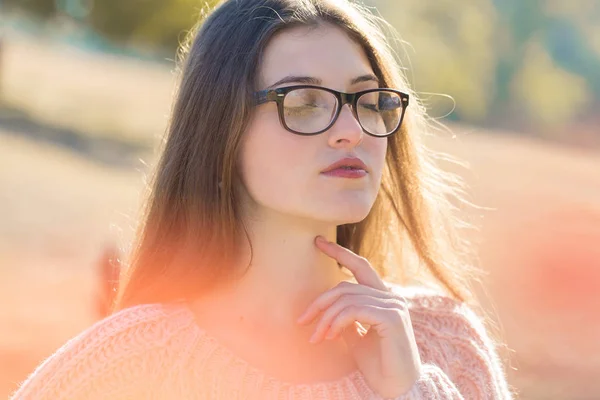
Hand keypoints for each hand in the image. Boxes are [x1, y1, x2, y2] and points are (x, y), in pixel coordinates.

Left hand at [296, 236, 421, 398]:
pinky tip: (331, 336)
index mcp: (383, 299)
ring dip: (325, 319)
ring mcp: (393, 307)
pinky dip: (337, 322)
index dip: (340, 253)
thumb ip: (345, 318)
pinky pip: (355, 311)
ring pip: (347, 299)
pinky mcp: (392, 318)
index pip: (361, 267)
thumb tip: (326, 307)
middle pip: (346, 285)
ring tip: (315, 337)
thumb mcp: (355, 337)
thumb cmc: (377, 366)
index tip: (318, 242)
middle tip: (302, 320)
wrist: (396, 390)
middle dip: (320, 302)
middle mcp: (390, 298)